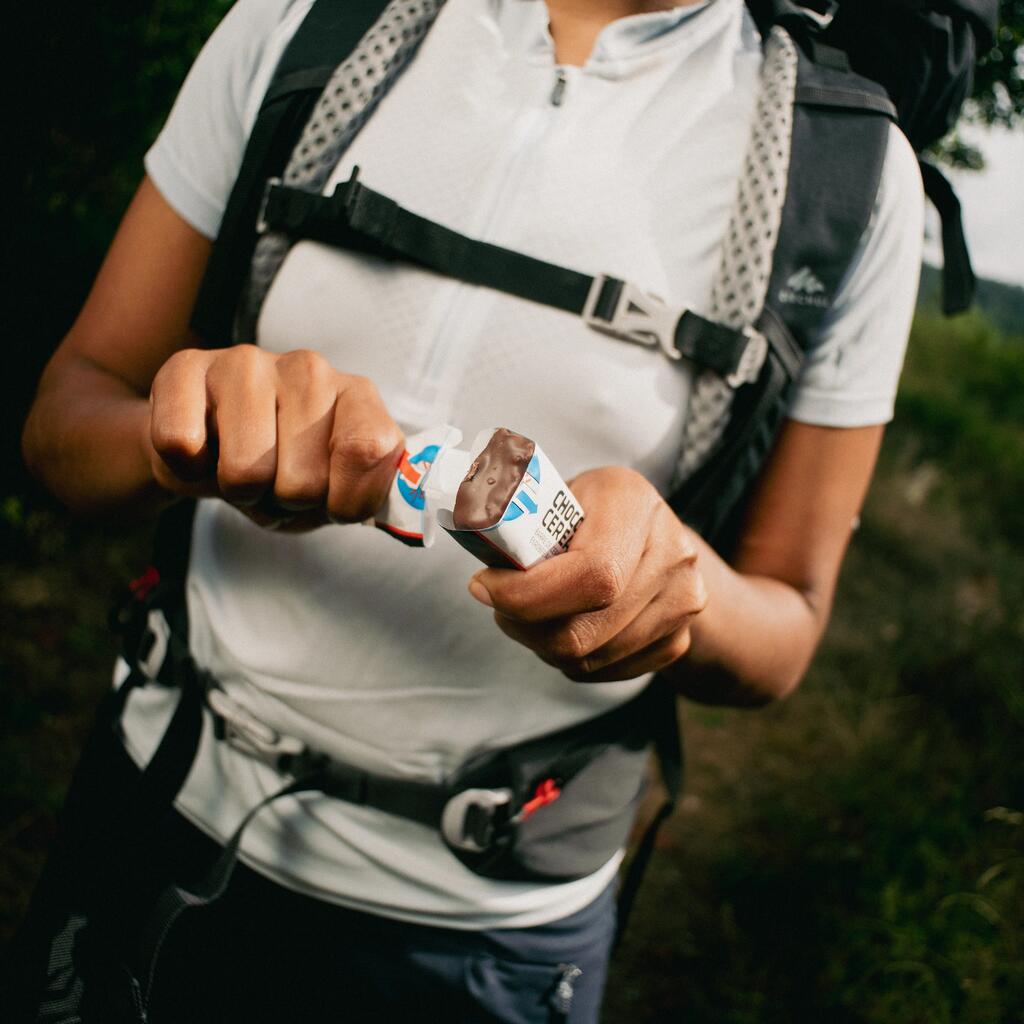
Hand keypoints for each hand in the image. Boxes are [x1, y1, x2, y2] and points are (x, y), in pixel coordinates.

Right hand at [147, 346, 403, 530]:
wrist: (209, 451)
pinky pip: (182, 444)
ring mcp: (248, 362)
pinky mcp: (187, 367)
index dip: (345, 500)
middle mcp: (310, 369)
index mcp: (358, 396)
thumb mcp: (336, 493)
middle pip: (303, 480)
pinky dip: (188, 471)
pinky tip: (202, 451)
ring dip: (237, 490)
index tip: (331, 502)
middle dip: (283, 501)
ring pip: (245, 469)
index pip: (367, 450)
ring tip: (239, 467)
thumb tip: (407, 515)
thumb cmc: (284, 472)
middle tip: (274, 482)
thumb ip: (372, 497)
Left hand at [467, 467, 707, 681]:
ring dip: (543, 644)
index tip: (484, 586)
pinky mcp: (677, 641)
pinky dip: (572, 659)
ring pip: (590, 659)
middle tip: (499, 604)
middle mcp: (672, 554)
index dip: (529, 595)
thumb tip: (475, 548)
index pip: (592, 574)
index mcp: (634, 504)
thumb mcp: (559, 493)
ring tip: (530, 613)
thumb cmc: (591, 510)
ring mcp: (682, 602)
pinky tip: (563, 624)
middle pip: (585, 631)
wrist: (657, 534)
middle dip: (524, 626)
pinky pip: (606, 671)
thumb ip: (523, 519)